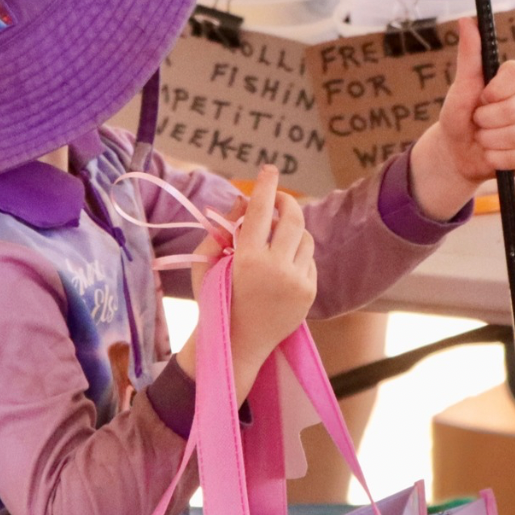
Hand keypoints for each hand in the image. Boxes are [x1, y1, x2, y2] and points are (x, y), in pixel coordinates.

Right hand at [179, 166, 315, 396]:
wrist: (236, 345)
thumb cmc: (215, 302)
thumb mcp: (205, 265)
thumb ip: (220, 231)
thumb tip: (242, 203)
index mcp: (246, 259)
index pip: (259, 211)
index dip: (265, 186)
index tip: (268, 169)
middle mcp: (276, 269)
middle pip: (292, 218)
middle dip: (285, 202)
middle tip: (277, 199)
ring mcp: (297, 282)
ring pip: (304, 238)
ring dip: (291, 231)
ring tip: (275, 239)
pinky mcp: (309, 293)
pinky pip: (309, 260)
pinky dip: (297, 255)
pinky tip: (281, 266)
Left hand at [408, 19, 514, 219]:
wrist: (456, 153)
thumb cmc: (459, 116)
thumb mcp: (461, 87)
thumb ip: (469, 55)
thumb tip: (467, 20)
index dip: (497, 89)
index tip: (482, 97)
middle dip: (487, 121)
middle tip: (478, 121)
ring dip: (490, 141)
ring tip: (483, 139)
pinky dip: (497, 159)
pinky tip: (491, 155)